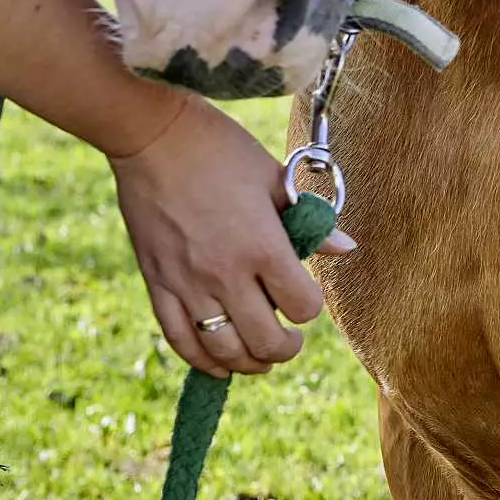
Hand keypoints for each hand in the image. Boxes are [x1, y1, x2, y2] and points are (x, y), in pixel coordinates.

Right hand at [108, 97, 344, 375]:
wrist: (153, 135)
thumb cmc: (221, 150)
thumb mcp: (275, 179)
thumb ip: (310, 222)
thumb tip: (346, 248)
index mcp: (263, 245)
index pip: (302, 307)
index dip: (310, 308)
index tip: (305, 297)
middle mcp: (225, 273)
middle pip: (264, 341)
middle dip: (285, 348)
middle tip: (290, 341)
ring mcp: (187, 282)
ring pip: (223, 350)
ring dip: (248, 363)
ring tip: (261, 357)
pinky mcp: (156, 282)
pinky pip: (179, 338)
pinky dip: (202, 360)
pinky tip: (219, 364)